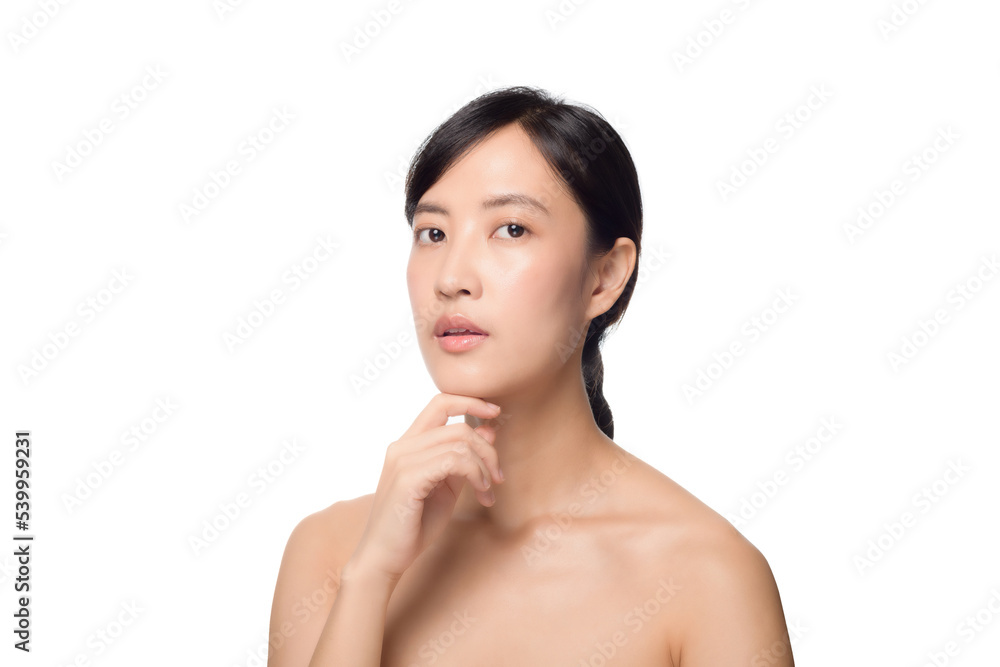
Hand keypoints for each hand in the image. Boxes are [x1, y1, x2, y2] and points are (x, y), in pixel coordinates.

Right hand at [346, 393, 504, 583]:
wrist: (384, 558)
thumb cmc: (414, 524)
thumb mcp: (446, 487)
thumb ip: (463, 459)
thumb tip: (489, 431)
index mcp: (408, 443)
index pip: (440, 402)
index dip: (471, 400)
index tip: (495, 412)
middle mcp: (402, 446)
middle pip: (458, 426)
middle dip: (487, 450)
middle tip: (498, 477)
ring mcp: (402, 460)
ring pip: (459, 443)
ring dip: (485, 467)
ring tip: (488, 491)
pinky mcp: (407, 478)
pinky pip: (453, 461)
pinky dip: (476, 475)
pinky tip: (482, 495)